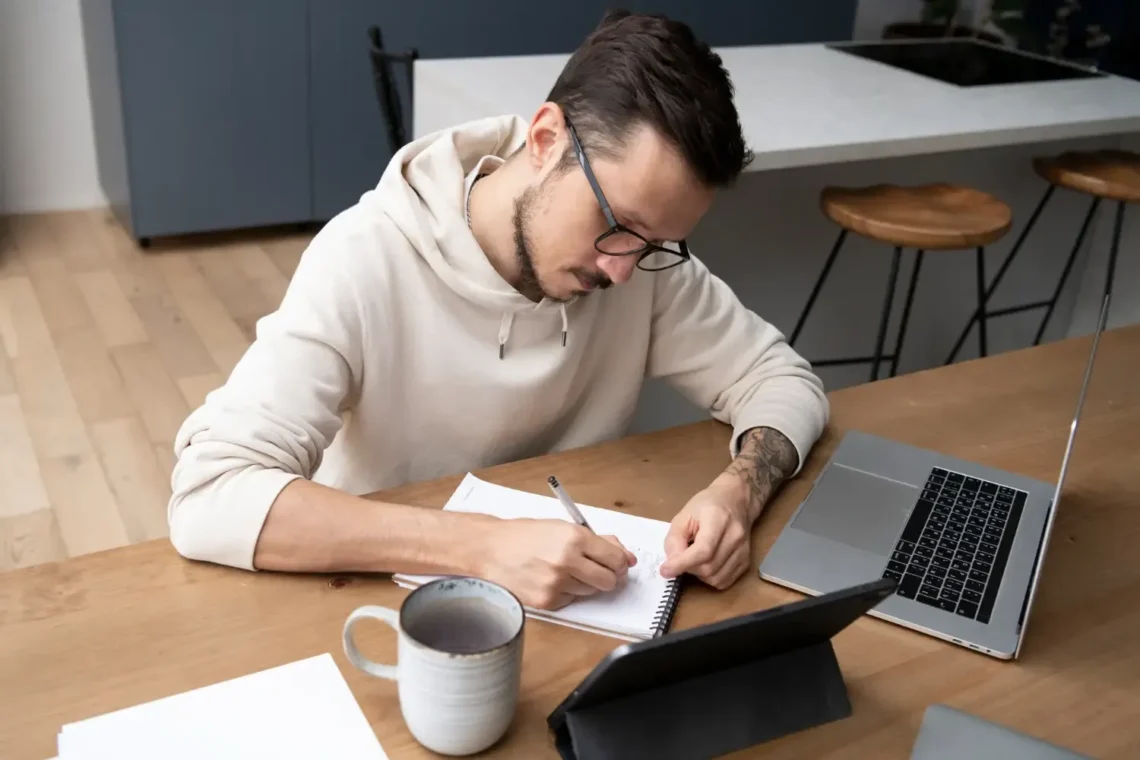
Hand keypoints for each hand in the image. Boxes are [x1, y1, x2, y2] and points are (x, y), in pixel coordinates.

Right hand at [478, 518, 636, 609]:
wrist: (490, 548)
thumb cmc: (525, 535)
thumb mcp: (563, 527)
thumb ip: (598, 541)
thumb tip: (626, 556)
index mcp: (575, 538)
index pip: (616, 559)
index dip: (620, 563)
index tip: (618, 563)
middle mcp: (567, 561)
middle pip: (609, 581)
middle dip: (608, 576)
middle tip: (598, 570)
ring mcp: (556, 583)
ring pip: (591, 592)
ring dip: (586, 583)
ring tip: (566, 571)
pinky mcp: (547, 601)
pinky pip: (571, 600)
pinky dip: (568, 592)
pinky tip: (552, 579)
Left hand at [659, 482, 753, 588]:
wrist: (735, 500)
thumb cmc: (706, 505)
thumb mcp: (683, 516)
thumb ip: (674, 539)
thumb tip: (672, 564)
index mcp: (718, 519)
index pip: (703, 550)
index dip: (682, 564)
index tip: (665, 570)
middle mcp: (735, 536)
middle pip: (709, 567)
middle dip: (689, 568)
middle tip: (681, 557)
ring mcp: (743, 550)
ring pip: (716, 578)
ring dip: (699, 575)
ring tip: (694, 558)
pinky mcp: (746, 561)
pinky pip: (724, 581)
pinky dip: (710, 578)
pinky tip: (706, 564)